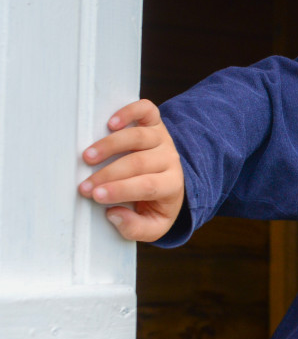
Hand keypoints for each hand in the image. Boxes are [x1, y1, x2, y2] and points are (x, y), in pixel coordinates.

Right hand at [78, 99, 184, 241]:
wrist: (171, 181)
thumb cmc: (154, 205)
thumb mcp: (152, 226)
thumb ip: (135, 228)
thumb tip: (114, 214)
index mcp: (172, 185)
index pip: (148, 186)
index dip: (121, 190)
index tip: (95, 196)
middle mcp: (169, 159)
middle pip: (140, 162)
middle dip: (109, 174)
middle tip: (84, 185)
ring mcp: (162, 138)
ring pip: (139, 136)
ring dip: (111, 145)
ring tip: (87, 157)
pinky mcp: (154, 123)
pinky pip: (146, 111)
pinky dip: (129, 112)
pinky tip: (110, 123)